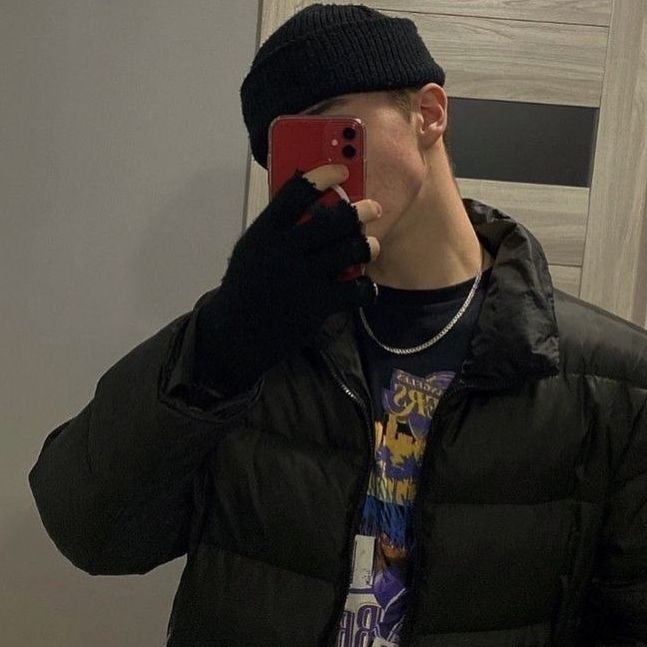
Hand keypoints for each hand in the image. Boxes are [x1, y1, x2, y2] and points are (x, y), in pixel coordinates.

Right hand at [194, 164, 380, 396]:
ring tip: (370, 246)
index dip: (323, 176)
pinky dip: (365, 288)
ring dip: (366, 246)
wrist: (237, 334)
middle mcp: (284, 251)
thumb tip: (312, 200)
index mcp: (264, 233)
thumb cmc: (247, 286)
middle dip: (360, 212)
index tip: (341, 171)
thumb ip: (277, 227)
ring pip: (350, 251)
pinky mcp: (318, 304)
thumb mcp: (252, 250)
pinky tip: (363, 288)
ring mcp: (303, 278)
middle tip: (373, 208)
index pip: (296, 192)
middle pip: (334, 220)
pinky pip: (355, 290)